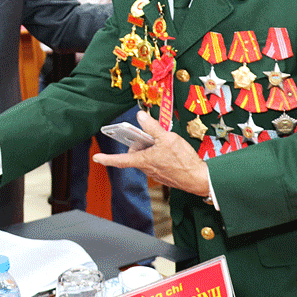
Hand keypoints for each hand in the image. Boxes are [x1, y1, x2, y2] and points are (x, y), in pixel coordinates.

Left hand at [92, 110, 209, 196]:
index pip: (120, 159)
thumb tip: (141, 116)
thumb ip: (152, 127)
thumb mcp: (168, 138)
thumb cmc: (184, 161)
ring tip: (164, 143)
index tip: (97, 157)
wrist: (199, 179)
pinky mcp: (163, 174)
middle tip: (152, 136)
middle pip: (135, 154)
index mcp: (143, 160)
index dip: (107, 158)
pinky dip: (159, 154)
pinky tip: (170, 152)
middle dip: (140, 144)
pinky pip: (155, 162)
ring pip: (146, 157)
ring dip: (151, 149)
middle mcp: (146, 169)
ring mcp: (155, 173)